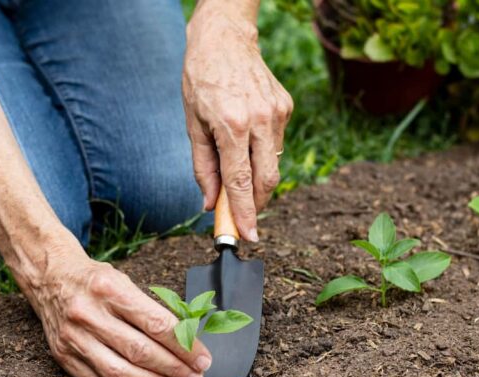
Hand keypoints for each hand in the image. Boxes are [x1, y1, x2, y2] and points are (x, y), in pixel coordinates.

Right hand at [28, 243, 211, 376]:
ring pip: (119, 372)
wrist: (50, 278)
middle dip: (174, 369)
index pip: (155, 324)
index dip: (184, 346)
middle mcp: (88, 313)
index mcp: (109, 288)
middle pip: (139, 351)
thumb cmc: (96, 280)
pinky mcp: (63, 356)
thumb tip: (189, 342)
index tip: (203, 359)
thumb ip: (152, 310)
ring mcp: (73, 337)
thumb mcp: (125, 280)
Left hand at [183, 0, 292, 241]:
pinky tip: (247, 139)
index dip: (244, 213)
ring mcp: (277, 113)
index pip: (240, 181)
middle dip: (256, 204)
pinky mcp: (286, 107)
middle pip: (266, 180)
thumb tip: (211, 203)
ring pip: (273, 164)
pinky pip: (276, 144)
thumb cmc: (201, 79)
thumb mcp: (192, 124)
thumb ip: (203, 167)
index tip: (249, 236)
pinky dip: (262, 153)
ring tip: (238, 172)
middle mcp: (259, 120)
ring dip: (257, 179)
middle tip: (244, 217)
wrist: (225, 38)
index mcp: (231, 125)